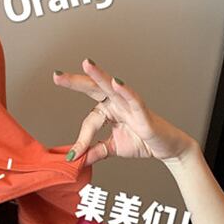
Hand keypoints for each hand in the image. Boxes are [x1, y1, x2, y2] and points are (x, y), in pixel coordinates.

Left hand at [53, 59, 198, 165]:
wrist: (166, 148)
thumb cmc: (142, 141)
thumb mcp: (112, 149)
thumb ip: (95, 152)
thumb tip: (76, 159)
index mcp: (109, 110)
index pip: (89, 120)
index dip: (82, 139)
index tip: (75, 154)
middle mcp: (117, 103)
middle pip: (93, 89)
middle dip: (75, 81)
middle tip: (57, 75)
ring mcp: (130, 105)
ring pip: (112, 87)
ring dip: (99, 75)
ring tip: (87, 64)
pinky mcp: (143, 112)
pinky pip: (133, 99)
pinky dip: (125, 90)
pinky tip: (116, 82)